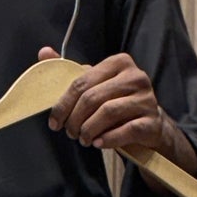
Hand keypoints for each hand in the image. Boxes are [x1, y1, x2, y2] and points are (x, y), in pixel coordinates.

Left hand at [38, 47, 174, 162]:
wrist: (149, 124)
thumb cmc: (116, 103)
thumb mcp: (95, 84)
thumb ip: (71, 72)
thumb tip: (43, 53)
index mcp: (119, 63)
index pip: (82, 82)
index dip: (63, 104)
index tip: (54, 122)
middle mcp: (135, 77)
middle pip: (93, 98)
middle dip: (74, 119)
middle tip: (69, 133)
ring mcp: (146, 99)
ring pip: (108, 113)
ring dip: (89, 130)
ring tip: (83, 139)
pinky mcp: (152, 122)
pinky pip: (126, 130)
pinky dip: (108, 139)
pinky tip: (98, 143)